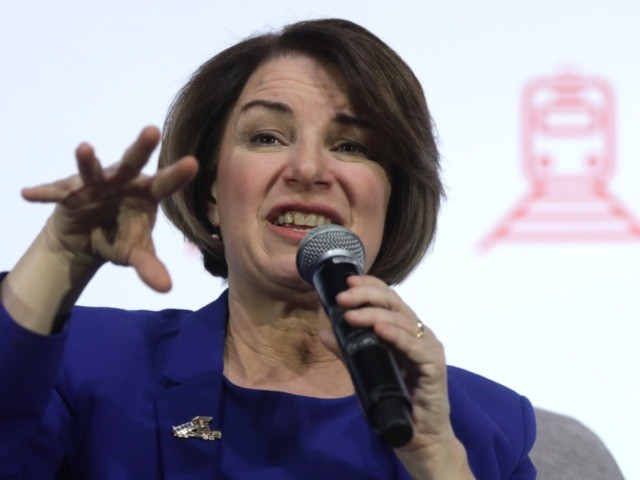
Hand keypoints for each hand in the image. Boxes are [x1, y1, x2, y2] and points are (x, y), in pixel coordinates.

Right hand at [22, 126, 197, 291]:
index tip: (193, 162)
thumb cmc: (120, 238)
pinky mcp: (68, 192)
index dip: (177, 174)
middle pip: (133, 161)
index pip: (165, 183)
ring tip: (85, 149)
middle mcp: (123, 182)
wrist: (86, 240)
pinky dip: (43, 193)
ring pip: (92, 170)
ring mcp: (95, 184)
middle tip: (153, 131)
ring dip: (88, 161)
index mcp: (146, 194)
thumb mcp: (135, 253)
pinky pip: (55, 192)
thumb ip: (149, 267)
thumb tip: (166, 289)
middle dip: (142, 146)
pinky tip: (28, 194)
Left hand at [319, 275, 473, 478]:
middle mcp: (418, 334)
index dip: (369, 285)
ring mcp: (428, 348)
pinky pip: (414, 346)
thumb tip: (324, 330)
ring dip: (374, 314)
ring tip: (351, 314)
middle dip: (366, 295)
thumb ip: (348, 351)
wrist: (418, 439)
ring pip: (402, 320)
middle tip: (342, 297)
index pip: (388, 298)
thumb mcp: (364, 372)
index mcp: (404, 331)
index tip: (346, 282)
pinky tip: (380, 330)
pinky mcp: (434, 366)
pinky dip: (396, 335)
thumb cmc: (394, 403)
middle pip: (394, 303)